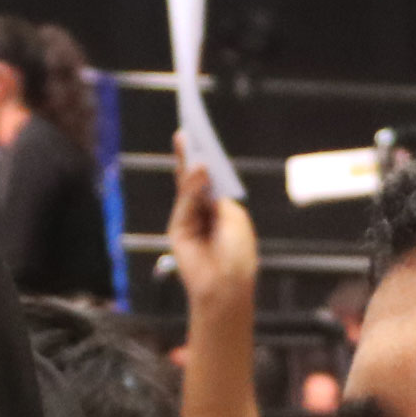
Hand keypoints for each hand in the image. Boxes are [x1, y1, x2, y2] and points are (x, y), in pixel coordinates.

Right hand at [166, 136, 257, 312]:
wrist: (226, 285)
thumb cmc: (237, 254)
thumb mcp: (233, 218)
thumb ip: (214, 194)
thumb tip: (200, 169)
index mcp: (221, 208)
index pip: (212, 179)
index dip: (208, 160)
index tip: (202, 136)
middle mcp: (204, 211)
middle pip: (195, 179)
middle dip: (191, 156)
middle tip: (185, 130)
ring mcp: (189, 219)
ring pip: (186, 188)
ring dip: (187, 165)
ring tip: (188, 143)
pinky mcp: (178, 229)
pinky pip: (184, 204)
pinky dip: (189, 188)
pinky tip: (195, 172)